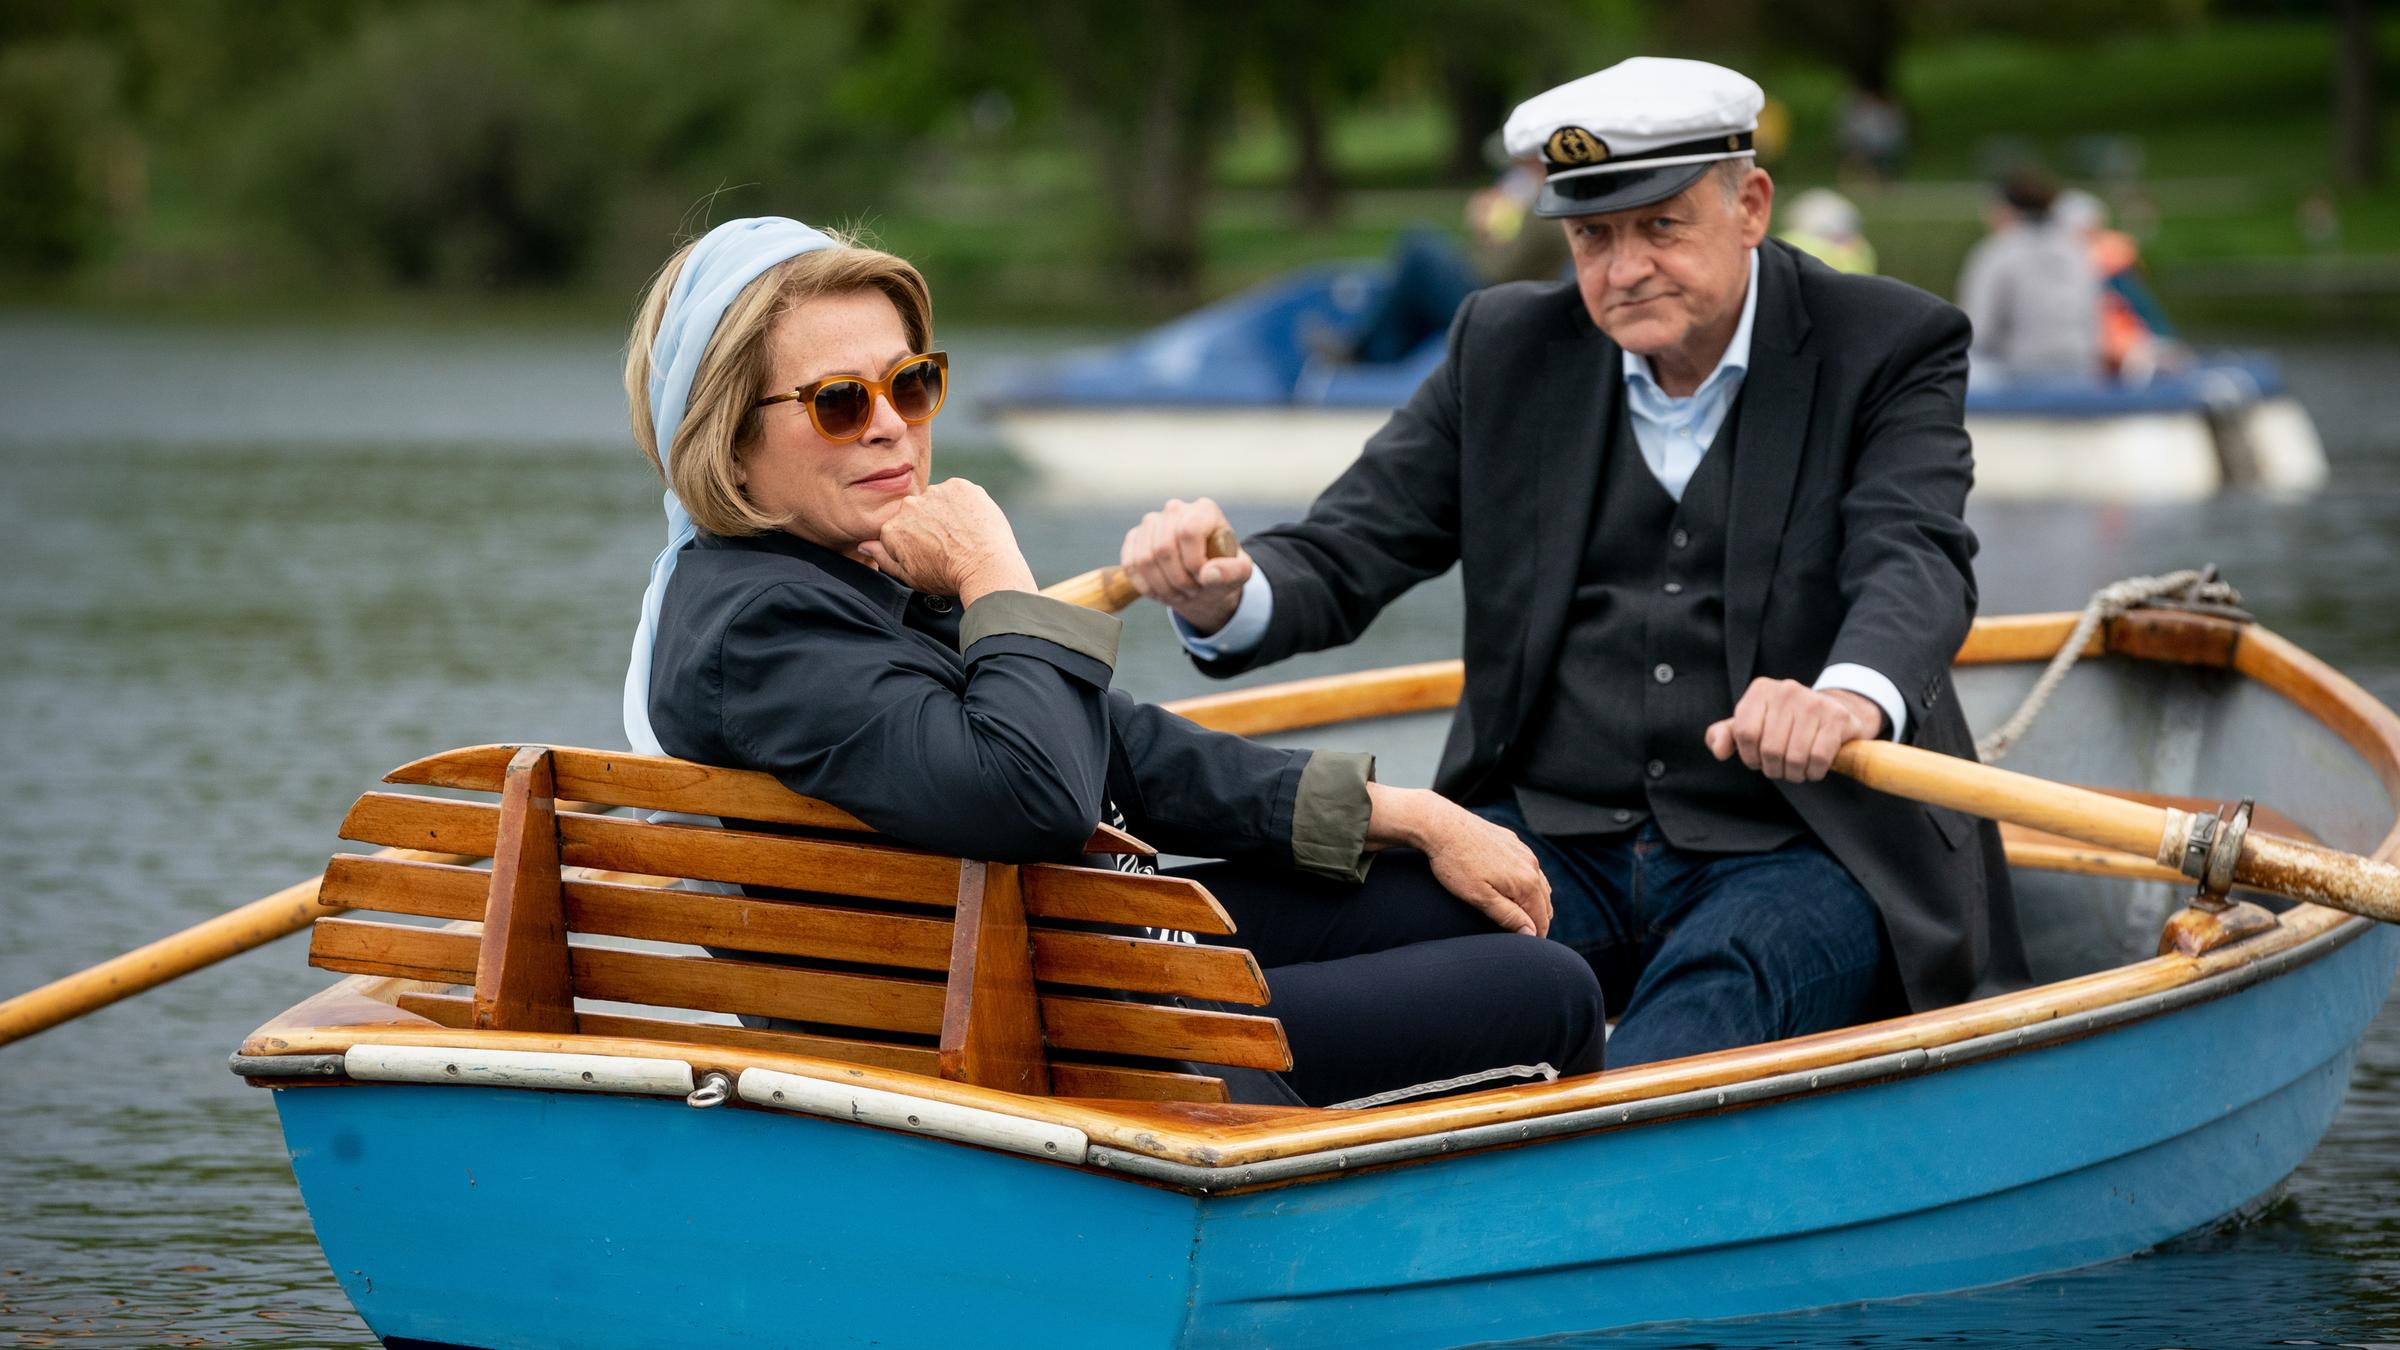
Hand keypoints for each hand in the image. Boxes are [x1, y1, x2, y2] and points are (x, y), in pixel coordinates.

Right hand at [855, 478, 1036, 604]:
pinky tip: (971, 522)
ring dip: (945, 511)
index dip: (915, 540)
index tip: (930, 551)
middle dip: (928, 523)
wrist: (986, 568)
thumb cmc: (948, 577)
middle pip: (915, 511)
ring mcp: (935, 493)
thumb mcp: (910, 576)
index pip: (897, 527)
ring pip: (937, 499)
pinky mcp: (959, 486)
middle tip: (948, 542)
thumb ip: (883, 557)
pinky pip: (957, 491)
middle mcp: (909, 506)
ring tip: (962, 533)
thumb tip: (864, 544)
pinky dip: (964, 503)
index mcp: (892, 528)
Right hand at [1118, 497, 1253, 635]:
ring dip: (1162, 586)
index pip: (1188, 532)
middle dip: (1178, 580)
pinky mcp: (1135, 538)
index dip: (1193, 563)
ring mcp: (1151, 522)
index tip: (1203, 578)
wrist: (1202, 580)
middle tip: (1192, 592)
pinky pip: (1130, 565)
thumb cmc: (1222, 571)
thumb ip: (1233, 572)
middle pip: (1163, 548)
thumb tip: (1208, 573)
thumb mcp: (1240, 575)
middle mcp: (1175, 509)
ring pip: (1144, 559)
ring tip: (1179, 593)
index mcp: (1204, 510)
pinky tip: (1162, 591)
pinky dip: (1146, 586)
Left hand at [1366, 784, 1551, 936]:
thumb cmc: (1456, 864)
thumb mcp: (1479, 897)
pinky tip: (1515, 889)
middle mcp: (1531, 865)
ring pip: (1539, 884)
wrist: (1441, 825)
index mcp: (1527, 882)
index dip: (1535, 937)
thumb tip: (1531, 934)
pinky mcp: (1513, 842)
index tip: (1526, 950)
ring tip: (1523, 918)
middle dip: (1538, 921)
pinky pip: (1529, 868)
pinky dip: (1527, 883)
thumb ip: (1508, 916)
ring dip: (1535, 902)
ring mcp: (1523, 851)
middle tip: (1525, 938)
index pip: (1542, 919)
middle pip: (1545, 903)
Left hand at [1704, 679, 1884, 782]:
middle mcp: (1787, 690)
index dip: (1750, 756)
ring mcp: (1814, 702)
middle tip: (1781, 768)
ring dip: (1794, 774)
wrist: (1832, 714)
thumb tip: (1719, 750)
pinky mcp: (1837, 718)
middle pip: (1770, 748)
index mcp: (1761, 690)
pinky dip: (1814, 772)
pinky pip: (1818, 758)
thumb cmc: (1783, 724)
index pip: (1745, 733)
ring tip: (1797, 770)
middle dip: (1773, 769)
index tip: (1759, 760)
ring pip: (1794, 756)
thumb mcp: (1750, 725)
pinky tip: (1814, 768)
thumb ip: (1725, 735)